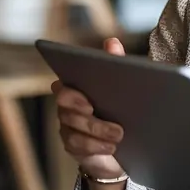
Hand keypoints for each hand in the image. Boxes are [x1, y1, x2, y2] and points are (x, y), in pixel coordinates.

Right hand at [52, 37, 125, 179]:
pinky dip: (96, 147)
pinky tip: (111, 147)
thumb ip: (115, 62)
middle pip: (67, 111)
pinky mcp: (74, 147)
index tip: (88, 102)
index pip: (63, 88)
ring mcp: (68, 128)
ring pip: (74, 130)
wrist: (126, 141)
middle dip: (87, 116)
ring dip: (97, 133)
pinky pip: (78, 147)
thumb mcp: (121, 84)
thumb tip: (112, 42)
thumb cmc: (119, 106)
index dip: (72, 95)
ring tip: (119, 135)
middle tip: (104, 118)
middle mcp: (67, 108)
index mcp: (76, 88)